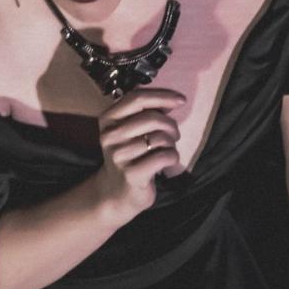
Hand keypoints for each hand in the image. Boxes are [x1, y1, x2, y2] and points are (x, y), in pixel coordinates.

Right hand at [94, 89, 185, 220]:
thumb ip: (145, 113)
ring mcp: (119, 156)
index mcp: (107, 119)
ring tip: (166, 150)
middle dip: (170, 125)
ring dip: (171, 144)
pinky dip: (173, 157)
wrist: (116, 192)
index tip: (181, 100)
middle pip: (151, 118)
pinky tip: (167, 162)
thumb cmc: (129, 156)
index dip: (162, 96)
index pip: (136, 98)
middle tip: (174, 135)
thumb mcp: (129, 130)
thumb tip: (172, 100)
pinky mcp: (131, 174)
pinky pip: (164, 156)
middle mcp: (109, 136)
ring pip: (160, 138)